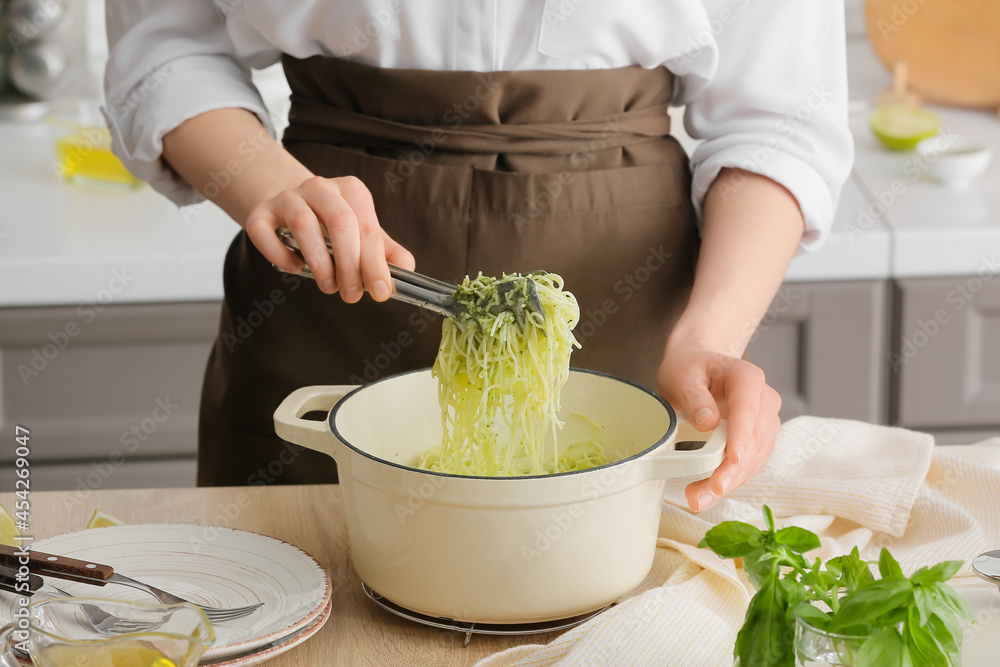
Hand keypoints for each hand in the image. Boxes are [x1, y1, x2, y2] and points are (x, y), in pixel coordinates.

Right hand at [245, 175, 414, 301]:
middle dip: (349, 265)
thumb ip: (384, 251)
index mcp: (351, 191)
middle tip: (352, 294)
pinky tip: (294, 268)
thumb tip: (407, 269)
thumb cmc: (331, 223)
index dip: (376, 263)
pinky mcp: (259, 212)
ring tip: (328, 286)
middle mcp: (319, 188)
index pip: (368, 227)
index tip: (380, 291)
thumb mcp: (362, 232)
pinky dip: (279, 254)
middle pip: (340, 223)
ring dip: (318, 263)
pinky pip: (263, 231)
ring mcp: (287, 197)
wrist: (290, 205)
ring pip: (303, 224)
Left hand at [657, 341, 780, 512]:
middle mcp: (764, 400)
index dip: (741, 436)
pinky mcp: (758, 439)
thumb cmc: (689, 369)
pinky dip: (729, 480)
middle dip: (733, 469)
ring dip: (730, 481)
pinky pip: (748, 464)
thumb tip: (707, 422)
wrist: (697, 368)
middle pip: (755, 439)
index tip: (732, 459)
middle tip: (709, 490)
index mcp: (747, 378)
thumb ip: (694, 397)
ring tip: (699, 498)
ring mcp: (764, 421)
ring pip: (755, 457)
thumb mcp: (682, 376)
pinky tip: (708, 493)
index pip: (748, 409)